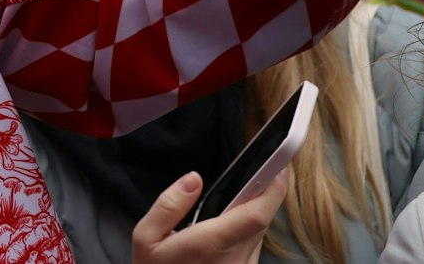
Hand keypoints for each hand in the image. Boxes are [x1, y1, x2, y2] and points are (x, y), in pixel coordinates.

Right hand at [132, 170, 290, 263]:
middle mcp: (234, 259)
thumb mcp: (145, 237)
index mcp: (209, 245)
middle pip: (262, 220)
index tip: (278, 168)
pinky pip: (253, 246)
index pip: (255, 216)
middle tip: (263, 169)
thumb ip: (169, 205)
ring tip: (245, 192)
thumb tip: (194, 178)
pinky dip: (249, 228)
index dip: (273, 190)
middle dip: (264, 193)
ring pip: (260, 233)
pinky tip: (232, 221)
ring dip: (256, 211)